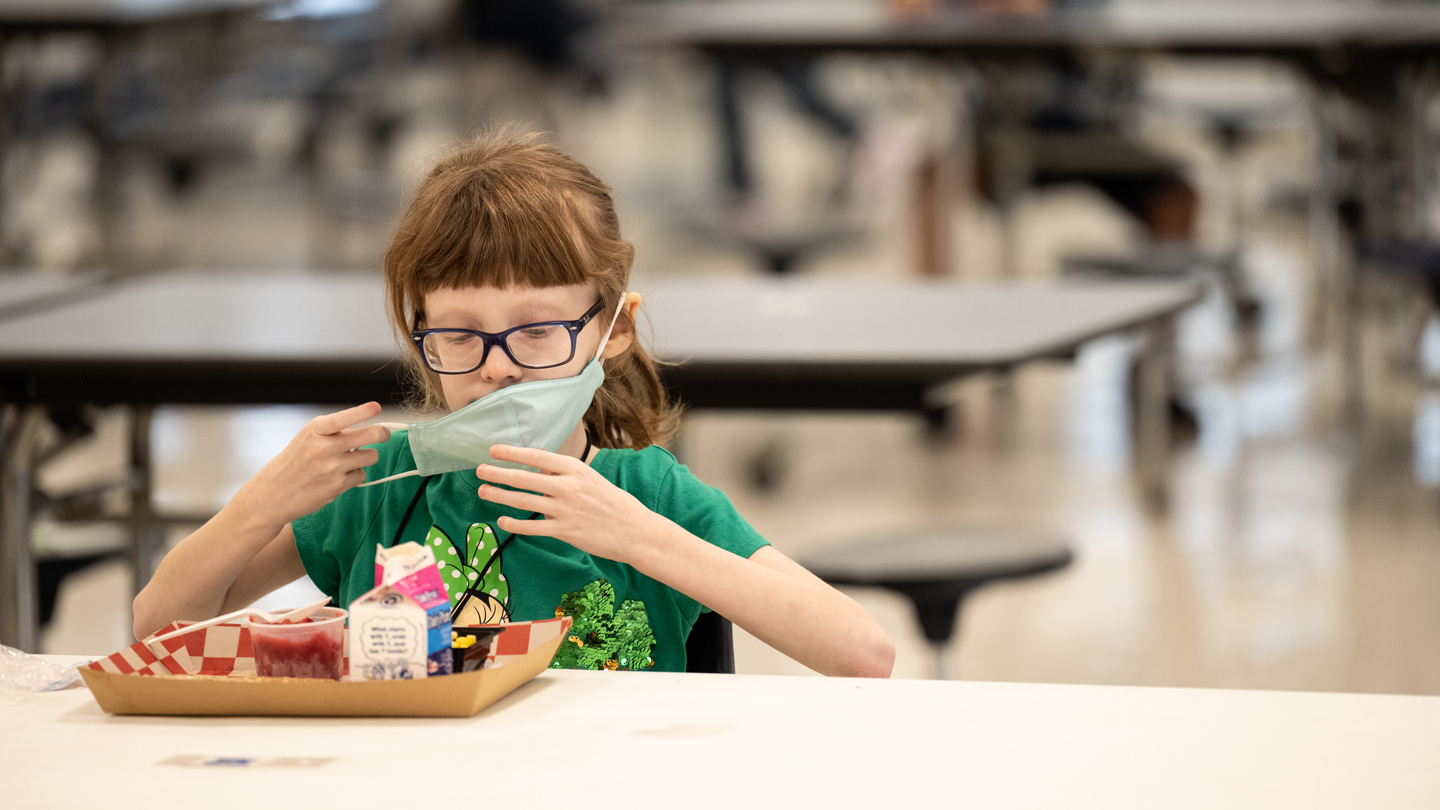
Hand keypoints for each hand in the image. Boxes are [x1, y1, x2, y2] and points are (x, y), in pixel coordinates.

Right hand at [233, 402, 391, 527]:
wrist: (273, 493)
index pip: (342, 418)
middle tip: (383, 433)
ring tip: (349, 460)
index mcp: (315, 430)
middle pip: (369, 436)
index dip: (362, 412)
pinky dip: (354, 476)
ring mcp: (332, 467)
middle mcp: (324, 447)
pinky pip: (361, 475)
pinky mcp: (337, 486)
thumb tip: (369, 430)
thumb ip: (333, 432)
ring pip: (371, 456)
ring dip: (365, 458)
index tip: (376, 407)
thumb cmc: (295, 462)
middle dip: (382, 433)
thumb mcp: (307, 438)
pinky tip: (337, 478)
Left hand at [475, 445, 662, 564]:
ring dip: (500, 495)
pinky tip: (502, 520)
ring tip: (483, 492)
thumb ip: (563, 472)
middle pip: (524, 478)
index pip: (536, 457)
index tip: (493, 450)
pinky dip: (515, 523)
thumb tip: (538, 466)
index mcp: (575, 469)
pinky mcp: (565, 531)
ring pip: (524, 501)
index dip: (512, 453)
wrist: (635, 530)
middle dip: (498, 473)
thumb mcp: (590, 479)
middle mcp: (568, 487)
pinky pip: (532, 527)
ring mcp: (565, 510)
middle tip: (480, 470)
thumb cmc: (612, 502)